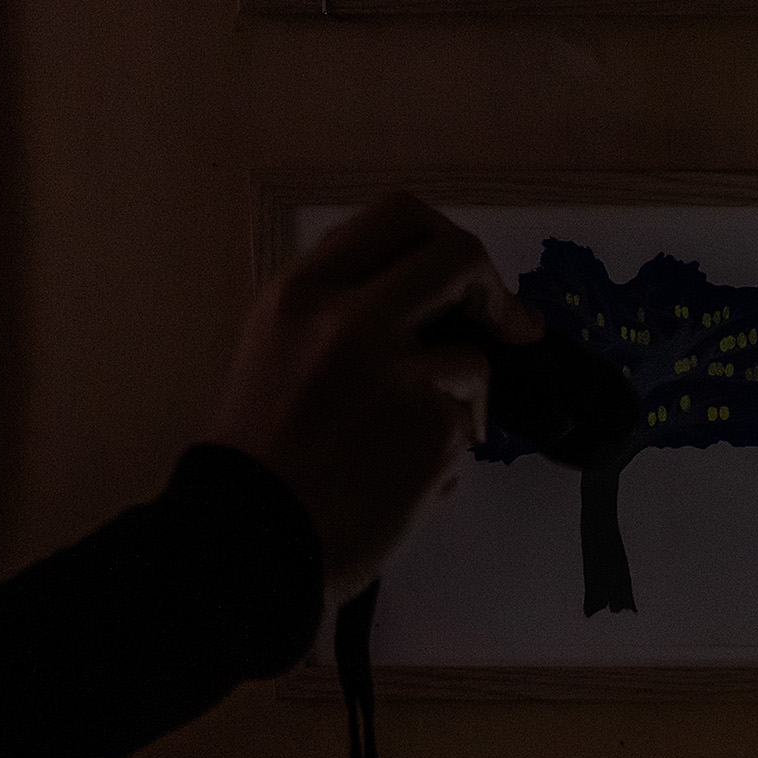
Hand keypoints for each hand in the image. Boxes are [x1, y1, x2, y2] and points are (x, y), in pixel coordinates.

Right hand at [205, 192, 540, 602]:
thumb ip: (340, 310)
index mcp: (301, 291)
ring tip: (403, 447)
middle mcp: (350, 318)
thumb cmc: (255, 457)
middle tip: (510, 325)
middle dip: (493, 292)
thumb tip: (429, 296)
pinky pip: (468, 426)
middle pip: (458, 258)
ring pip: (474, 359)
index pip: (397, 216)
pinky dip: (447, 454)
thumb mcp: (274, 351)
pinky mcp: (437, 429)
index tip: (463, 276)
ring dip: (459, 401)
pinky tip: (400, 482)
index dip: (445, 239)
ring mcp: (399, 373)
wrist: (247, 541)